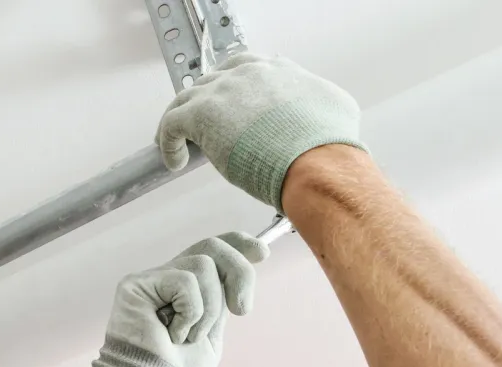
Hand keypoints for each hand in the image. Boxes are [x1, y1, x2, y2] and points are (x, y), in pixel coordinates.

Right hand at [70, 232, 267, 366]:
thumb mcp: (210, 338)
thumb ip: (220, 305)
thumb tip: (238, 280)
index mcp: (185, 290)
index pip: (210, 251)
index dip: (238, 244)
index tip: (262, 253)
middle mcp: (167, 279)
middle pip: (212, 247)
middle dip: (239, 272)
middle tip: (242, 310)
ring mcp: (151, 279)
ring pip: (203, 266)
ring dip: (209, 309)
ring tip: (189, 337)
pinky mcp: (137, 284)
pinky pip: (185, 281)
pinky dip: (190, 312)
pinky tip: (172, 333)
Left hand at [156, 53, 365, 210]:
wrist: (315, 159)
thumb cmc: (326, 145)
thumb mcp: (333, 107)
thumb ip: (316, 103)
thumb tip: (317, 111)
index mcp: (276, 71)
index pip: (242, 69)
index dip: (229, 89)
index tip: (225, 107)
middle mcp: (247, 74)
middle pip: (210, 82)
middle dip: (202, 104)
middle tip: (198, 129)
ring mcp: (222, 91)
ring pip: (185, 98)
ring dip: (179, 121)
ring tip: (177, 145)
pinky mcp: (201, 114)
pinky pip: (170, 123)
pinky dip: (168, 142)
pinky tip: (174, 161)